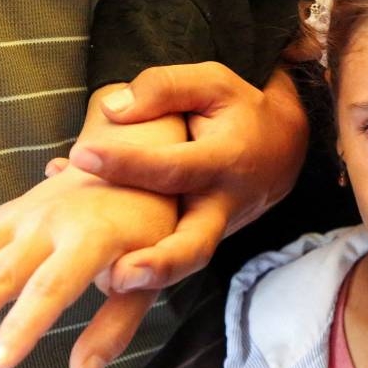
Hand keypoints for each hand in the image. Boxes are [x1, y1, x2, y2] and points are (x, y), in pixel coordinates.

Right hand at [0, 85, 185, 367]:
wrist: (144, 155)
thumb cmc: (156, 226)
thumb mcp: (157, 274)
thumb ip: (118, 324)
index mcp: (93, 238)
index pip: (52, 288)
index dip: (22, 326)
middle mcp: (53, 221)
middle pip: (1, 271)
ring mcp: (28, 211)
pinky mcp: (13, 209)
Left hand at [67, 62, 307, 292]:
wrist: (284, 150)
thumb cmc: (241, 112)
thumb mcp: (213, 83)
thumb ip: (166, 88)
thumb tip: (112, 110)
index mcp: (224, 160)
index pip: (174, 167)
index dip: (129, 163)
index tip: (83, 155)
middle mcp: (221, 205)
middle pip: (196, 244)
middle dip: (161, 264)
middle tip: (118, 274)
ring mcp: (213, 231)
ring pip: (183, 264)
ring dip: (148, 283)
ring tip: (106, 285)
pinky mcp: (200, 241)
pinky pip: (169, 255)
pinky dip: (134, 262)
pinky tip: (90, 257)